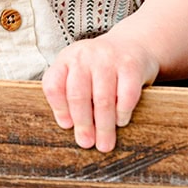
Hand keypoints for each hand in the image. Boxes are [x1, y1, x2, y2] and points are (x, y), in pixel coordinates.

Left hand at [41, 29, 155, 151]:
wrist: (133, 44)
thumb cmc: (101, 68)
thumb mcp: (80, 71)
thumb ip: (70, 93)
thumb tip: (70, 127)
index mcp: (67, 58)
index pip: (54, 85)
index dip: (59, 109)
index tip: (67, 126)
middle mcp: (85, 55)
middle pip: (78, 95)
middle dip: (83, 124)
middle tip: (86, 143)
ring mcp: (109, 58)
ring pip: (102, 99)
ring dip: (104, 126)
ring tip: (104, 143)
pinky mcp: (131, 65)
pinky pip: (125, 95)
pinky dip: (122, 113)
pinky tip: (121, 122)